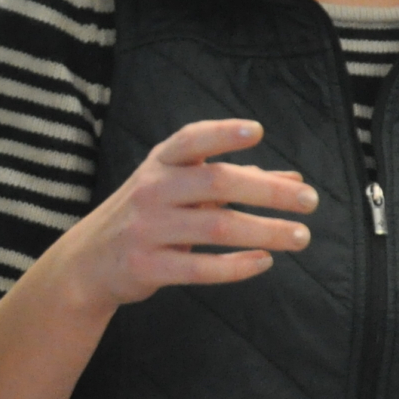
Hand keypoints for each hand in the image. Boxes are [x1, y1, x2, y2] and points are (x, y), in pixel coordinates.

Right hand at [61, 119, 315, 305]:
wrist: (89, 262)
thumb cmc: (150, 215)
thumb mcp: (182, 189)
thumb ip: (236, 181)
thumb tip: (293, 179)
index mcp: (161, 163)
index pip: (191, 140)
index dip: (223, 134)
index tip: (258, 131)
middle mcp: (152, 189)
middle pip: (216, 182)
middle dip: (268, 192)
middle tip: (309, 202)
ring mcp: (147, 228)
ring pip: (216, 227)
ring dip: (265, 231)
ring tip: (300, 236)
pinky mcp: (147, 266)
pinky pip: (199, 267)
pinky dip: (236, 265)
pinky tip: (264, 261)